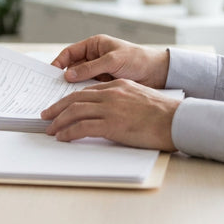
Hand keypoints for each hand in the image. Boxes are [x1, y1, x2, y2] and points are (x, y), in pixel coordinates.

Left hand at [41, 79, 179, 150]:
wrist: (177, 120)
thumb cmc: (163, 113)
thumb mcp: (138, 97)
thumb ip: (121, 98)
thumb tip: (108, 109)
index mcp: (117, 86)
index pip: (86, 91)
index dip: (70, 99)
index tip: (60, 106)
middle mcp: (110, 94)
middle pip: (75, 98)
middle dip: (58, 108)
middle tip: (46, 116)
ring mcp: (110, 108)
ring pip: (75, 111)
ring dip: (59, 121)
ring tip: (50, 129)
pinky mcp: (112, 124)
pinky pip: (83, 127)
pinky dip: (69, 132)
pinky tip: (62, 137)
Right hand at [52, 34, 169, 88]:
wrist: (159, 73)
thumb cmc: (138, 60)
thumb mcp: (113, 60)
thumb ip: (90, 67)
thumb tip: (68, 75)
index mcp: (94, 45)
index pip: (70, 53)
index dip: (59, 62)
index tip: (50, 73)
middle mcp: (94, 57)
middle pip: (72, 67)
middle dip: (63, 77)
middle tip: (53, 89)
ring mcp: (99, 71)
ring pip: (79, 79)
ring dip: (72, 87)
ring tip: (63, 98)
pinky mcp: (104, 83)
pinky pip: (89, 88)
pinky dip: (83, 94)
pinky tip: (78, 102)